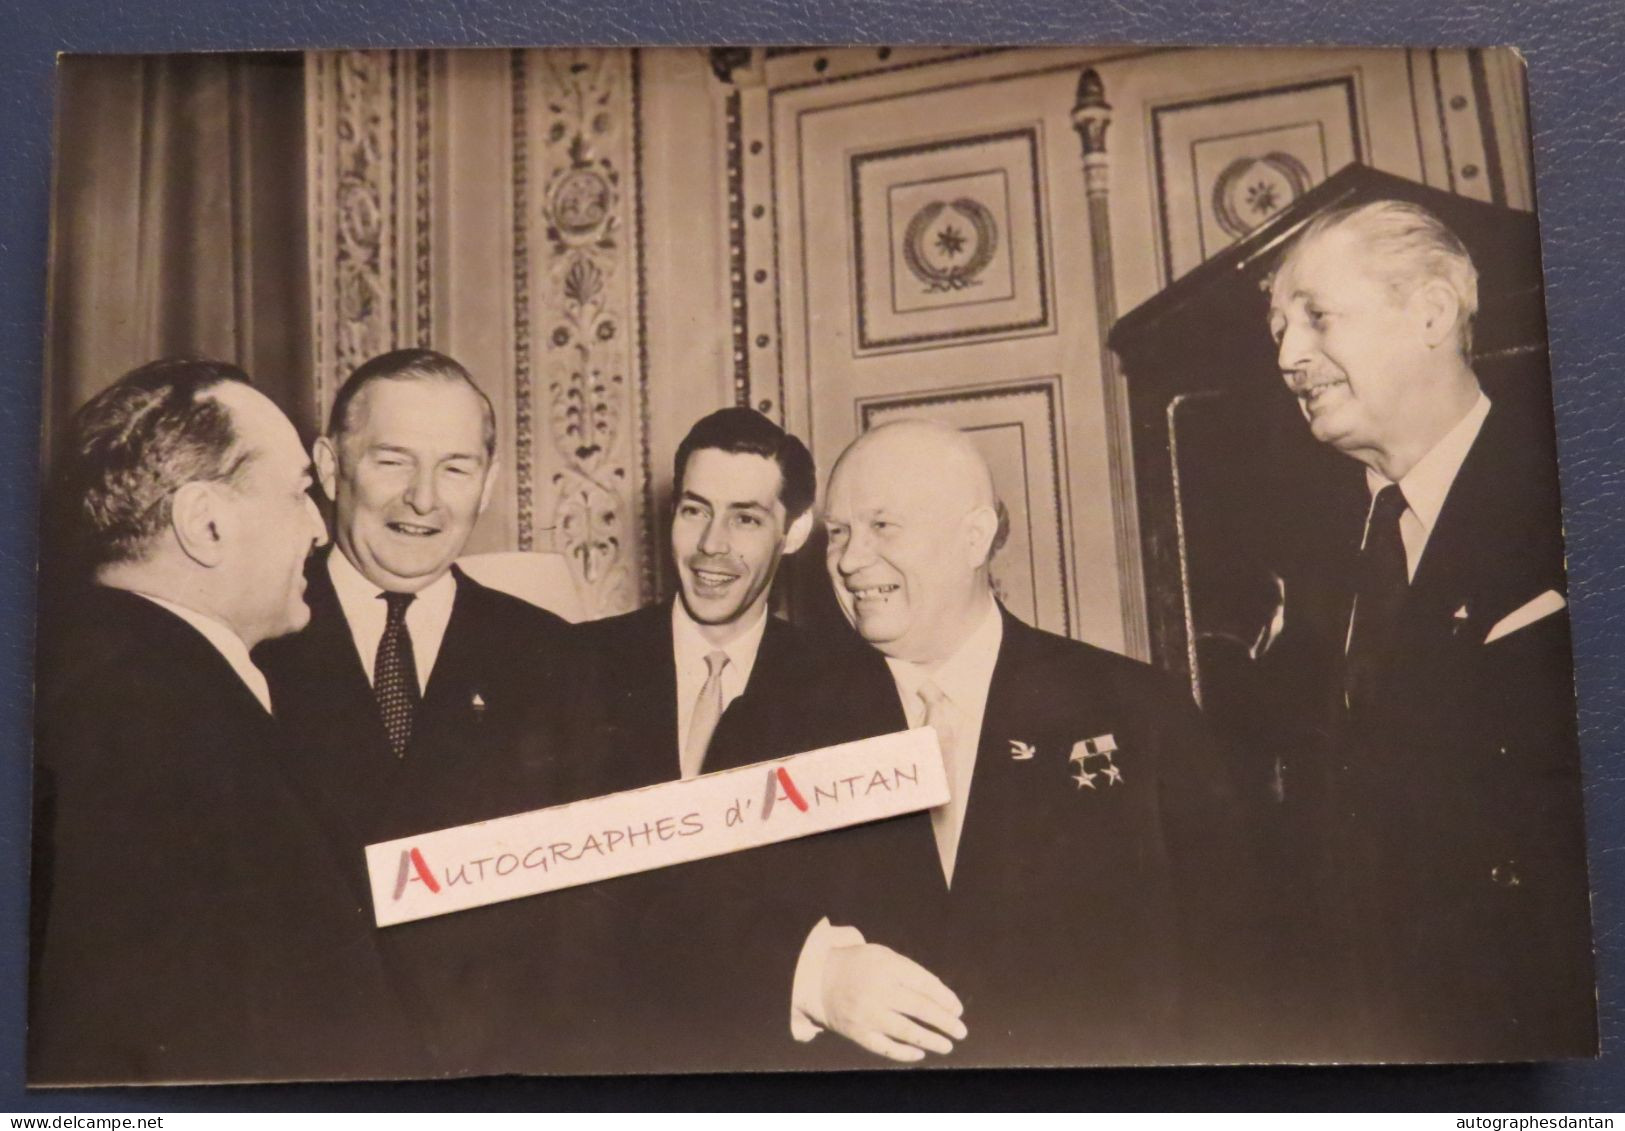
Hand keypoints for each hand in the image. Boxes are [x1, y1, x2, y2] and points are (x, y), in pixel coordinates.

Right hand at [821, 942, 966, 1061]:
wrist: (818, 979)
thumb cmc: (860, 966)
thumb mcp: (883, 956)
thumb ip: (910, 973)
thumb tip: (942, 998)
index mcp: (887, 966)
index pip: (925, 984)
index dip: (945, 998)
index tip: (958, 1010)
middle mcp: (878, 990)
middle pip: (920, 1008)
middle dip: (945, 1021)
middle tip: (961, 1031)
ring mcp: (867, 1014)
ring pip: (906, 1031)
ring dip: (931, 1040)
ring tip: (948, 1045)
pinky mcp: (858, 1032)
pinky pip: (885, 1047)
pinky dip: (904, 1053)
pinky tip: (920, 1054)